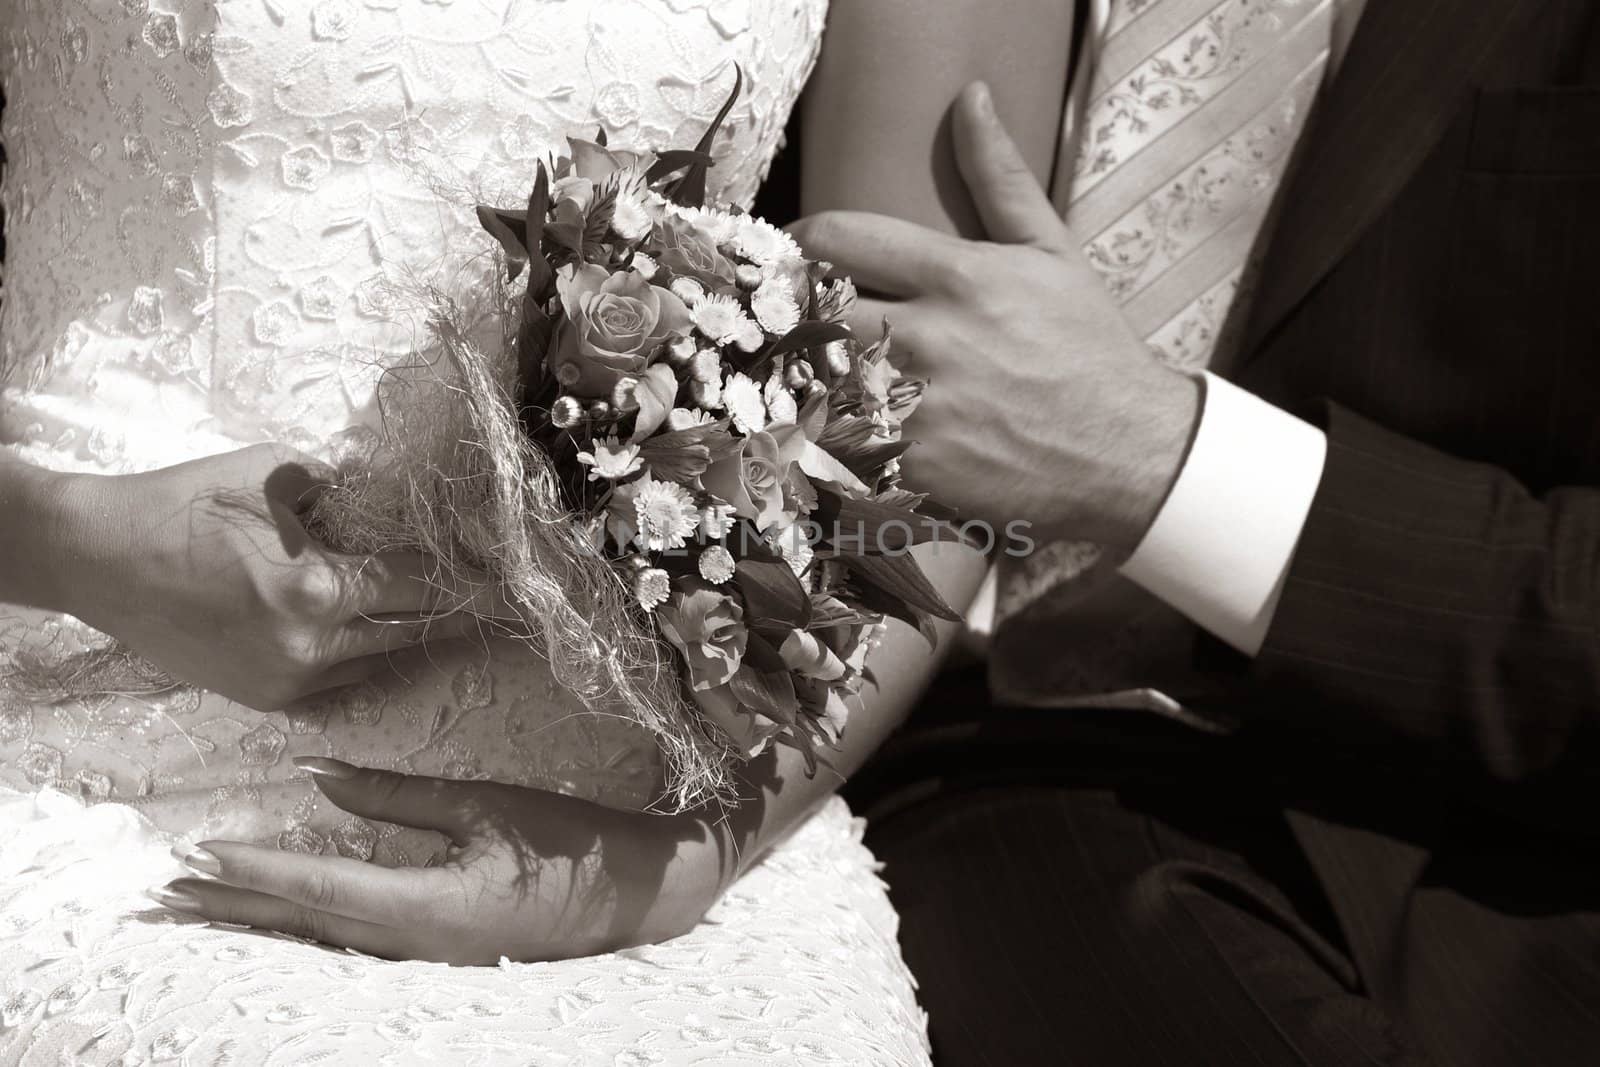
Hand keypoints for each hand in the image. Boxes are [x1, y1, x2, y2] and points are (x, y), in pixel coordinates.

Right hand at [49, 445, 507, 709]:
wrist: (97, 559)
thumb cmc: (183, 504)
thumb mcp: (275, 476)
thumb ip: (347, 491)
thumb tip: (402, 500)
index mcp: (318, 588)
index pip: (419, 585)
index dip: (470, 579)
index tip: (512, 579)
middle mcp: (310, 646)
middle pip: (412, 631)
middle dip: (460, 615)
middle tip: (504, 602)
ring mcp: (287, 680)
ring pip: (379, 660)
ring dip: (413, 635)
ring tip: (456, 613)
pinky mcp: (265, 698)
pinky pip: (340, 677)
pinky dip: (365, 653)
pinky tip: (383, 630)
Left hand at [152, 757, 730, 963]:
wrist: (635, 890)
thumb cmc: (568, 840)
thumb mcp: (483, 804)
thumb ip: (397, 796)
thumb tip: (319, 775)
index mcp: (431, 908)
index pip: (321, 890)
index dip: (257, 869)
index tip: (200, 851)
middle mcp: (419, 946)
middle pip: (308, 925)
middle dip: (237, 904)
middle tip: (170, 888)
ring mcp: (430, 958)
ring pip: (326, 939)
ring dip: (264, 916)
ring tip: (208, 899)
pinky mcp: (441, 953)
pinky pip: (356, 941)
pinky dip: (309, 922)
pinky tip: (284, 912)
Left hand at [789, 82, 1200, 550]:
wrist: (1128, 450)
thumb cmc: (1088, 346)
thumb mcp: (1052, 251)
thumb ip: (1000, 177)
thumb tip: (970, 98)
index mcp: (959, 276)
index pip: (838, 239)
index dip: (800, 240)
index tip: (796, 249)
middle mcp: (931, 338)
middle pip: (812, 310)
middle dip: (791, 309)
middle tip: (788, 313)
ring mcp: (918, 407)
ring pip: (816, 379)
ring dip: (802, 372)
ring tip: (802, 369)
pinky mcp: (914, 465)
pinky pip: (840, 441)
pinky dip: (828, 433)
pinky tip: (833, 426)